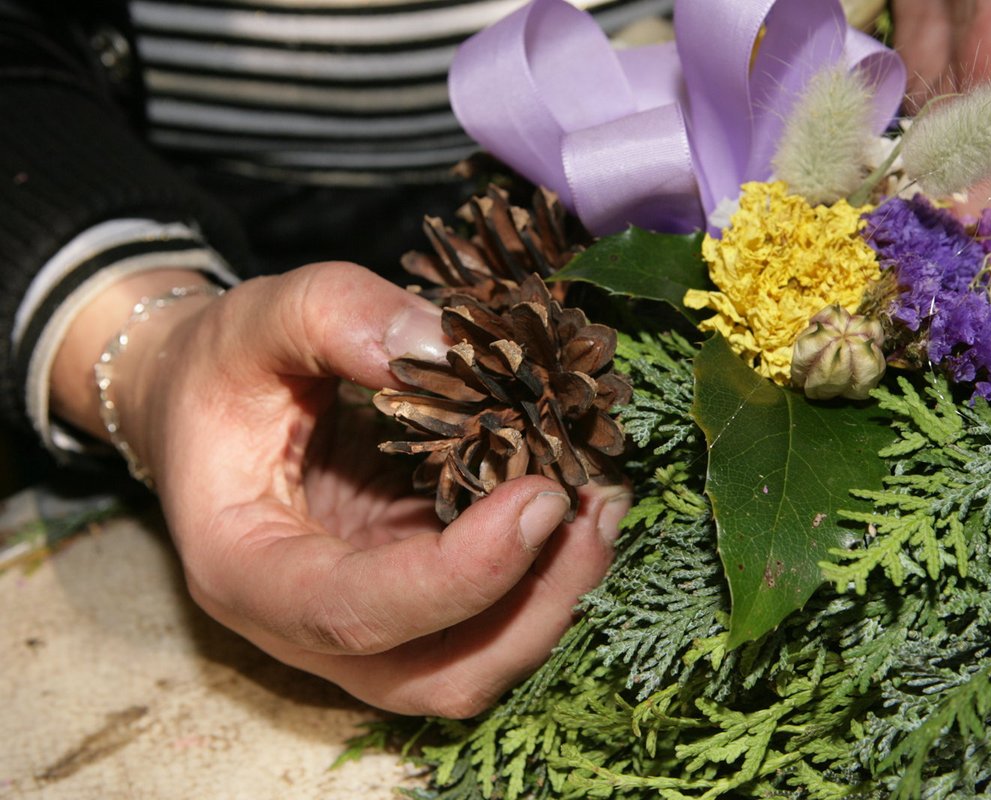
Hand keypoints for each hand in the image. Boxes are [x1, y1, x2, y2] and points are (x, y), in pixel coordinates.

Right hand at [51, 263, 629, 715]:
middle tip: (595, 507)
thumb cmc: (220, 371)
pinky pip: (489, 617)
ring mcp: (368, 623)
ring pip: (476, 660)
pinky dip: (545, 573)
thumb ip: (337, 316)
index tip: (540, 499)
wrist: (203, 406)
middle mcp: (309, 625)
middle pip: (436, 672)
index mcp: (247, 570)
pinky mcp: (412, 598)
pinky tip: (582, 501)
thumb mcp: (254, 320)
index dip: (458, 576)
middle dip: (534, 605)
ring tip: (603, 503)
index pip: (354, 614)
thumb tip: (446, 342)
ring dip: (554, 598)